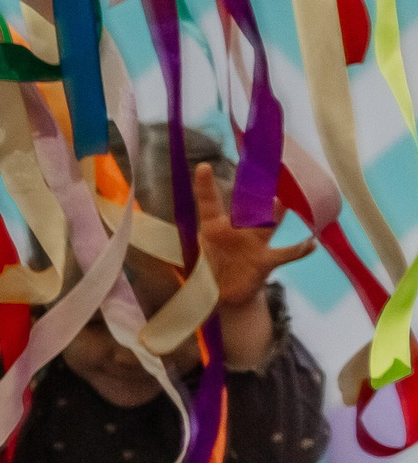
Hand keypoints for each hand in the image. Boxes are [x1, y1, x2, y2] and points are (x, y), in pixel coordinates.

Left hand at [192, 162, 311, 313]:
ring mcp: (254, 243)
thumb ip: (178, 254)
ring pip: (268, 224)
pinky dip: (299, 250)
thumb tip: (152, 248)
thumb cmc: (207, 273)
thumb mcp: (191, 263)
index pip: (209, 203)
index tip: (204, 166)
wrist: (225, 296)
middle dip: (250, 195)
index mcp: (213, 228)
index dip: (206, 186)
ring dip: (275, 215)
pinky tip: (311, 243)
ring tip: (280, 204)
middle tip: (254, 177)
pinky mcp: (267, 260)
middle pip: (246, 209)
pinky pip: (286, 253)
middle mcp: (237, 230)